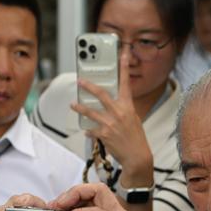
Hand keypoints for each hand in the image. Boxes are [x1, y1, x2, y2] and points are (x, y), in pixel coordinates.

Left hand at [72, 50, 153, 186]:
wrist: (137, 157)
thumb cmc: (136, 138)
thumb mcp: (133, 119)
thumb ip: (122, 110)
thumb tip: (111, 105)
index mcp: (128, 106)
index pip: (125, 83)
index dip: (123, 67)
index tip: (122, 53)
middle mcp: (119, 112)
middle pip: (101, 94)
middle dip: (88, 86)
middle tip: (79, 80)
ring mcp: (110, 123)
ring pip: (90, 111)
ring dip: (80, 108)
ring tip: (73, 104)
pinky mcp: (104, 134)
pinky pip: (91, 129)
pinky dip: (88, 131)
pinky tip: (86, 132)